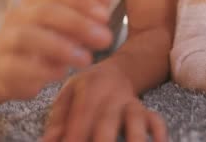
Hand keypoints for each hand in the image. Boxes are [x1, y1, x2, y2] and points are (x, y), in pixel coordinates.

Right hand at [0, 0, 113, 99]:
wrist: (7, 70)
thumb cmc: (43, 42)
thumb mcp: (67, 25)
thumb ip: (86, 9)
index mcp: (35, 0)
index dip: (82, 1)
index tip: (105, 16)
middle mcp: (18, 15)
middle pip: (45, 12)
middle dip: (78, 24)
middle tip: (104, 39)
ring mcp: (6, 40)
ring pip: (28, 37)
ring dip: (61, 47)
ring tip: (86, 59)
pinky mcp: (3, 67)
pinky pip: (18, 66)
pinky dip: (42, 70)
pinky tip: (62, 73)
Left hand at [43, 63, 166, 141]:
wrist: (117, 71)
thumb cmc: (87, 87)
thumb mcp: (69, 93)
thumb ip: (58, 118)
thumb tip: (47, 141)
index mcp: (89, 87)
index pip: (81, 113)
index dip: (76, 133)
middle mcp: (112, 95)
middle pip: (107, 118)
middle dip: (102, 139)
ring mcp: (131, 103)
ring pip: (135, 118)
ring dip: (134, 137)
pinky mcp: (145, 112)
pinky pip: (156, 120)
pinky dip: (158, 132)